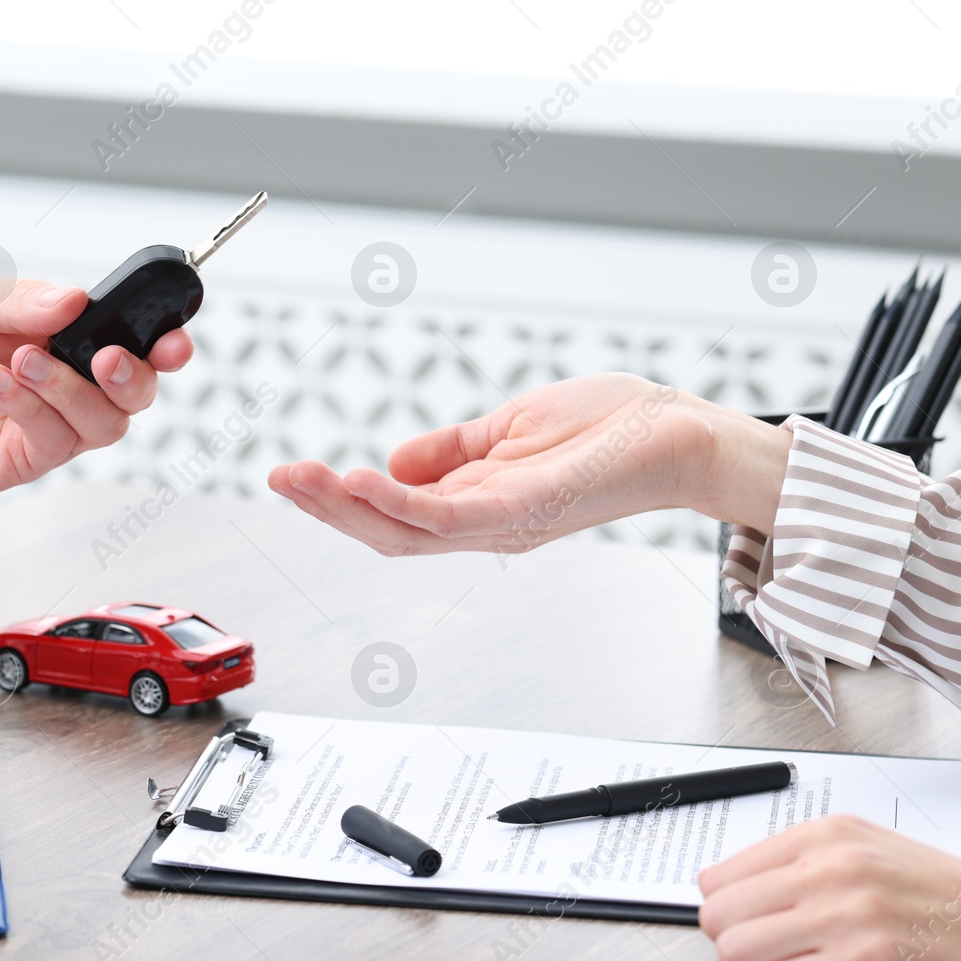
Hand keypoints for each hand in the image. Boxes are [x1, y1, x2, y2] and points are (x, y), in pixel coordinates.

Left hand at [0, 275, 190, 499]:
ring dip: (70, 389)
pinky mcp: (24, 459)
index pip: (135, 339)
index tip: (173, 336)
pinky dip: (31, 407)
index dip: (166, 340)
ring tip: (22, 361)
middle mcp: (70, 383)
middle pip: (138, 390)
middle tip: (105, 357)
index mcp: (69, 337)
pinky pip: (54, 441)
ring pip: (104, 422)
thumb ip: (23, 298)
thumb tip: (74, 299)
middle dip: (136, 375)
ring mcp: (52, 425)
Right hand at [267, 372, 789, 556]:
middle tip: (278, 480)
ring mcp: (502, 522)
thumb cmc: (614, 427)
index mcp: (478, 505)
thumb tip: (391, 465)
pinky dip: (397, 502)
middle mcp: (485, 525)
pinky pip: (447, 517)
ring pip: (405, 531)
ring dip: (344, 507)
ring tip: (299, 479)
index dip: (338, 502)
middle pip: (388, 533)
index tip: (292, 476)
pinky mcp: (524, 509)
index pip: (394, 514)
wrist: (682, 434)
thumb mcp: (509, 429)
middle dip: (325, 510)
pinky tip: (359, 481)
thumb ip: (450, 451)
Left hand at [699, 814, 960, 960]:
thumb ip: (800, 867)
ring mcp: (847, 913)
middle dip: (738, 944)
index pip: (718, 877)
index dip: (729, 914)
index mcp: (825, 836)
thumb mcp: (867, 856)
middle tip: (773, 957)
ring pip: (736, 950)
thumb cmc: (939, 902)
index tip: (749, 927)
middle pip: (719, 916)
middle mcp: (830, 866)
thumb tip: (728, 893)